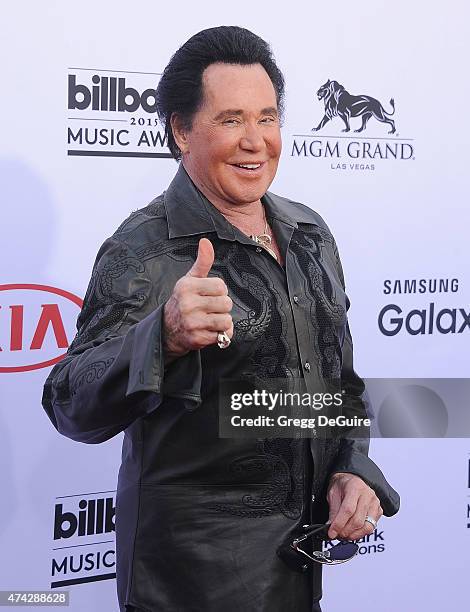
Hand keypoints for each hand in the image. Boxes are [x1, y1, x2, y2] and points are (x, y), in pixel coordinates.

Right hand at [163, 238, 232, 358]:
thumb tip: (205, 241)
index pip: (221, 286)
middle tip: (209, 309)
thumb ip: (202, 262)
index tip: (208, 295)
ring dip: (222, 322)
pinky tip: (209, 331)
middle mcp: (188, 304)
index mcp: (187, 286)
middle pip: (226, 303)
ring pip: (226, 320)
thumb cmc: (183, 301)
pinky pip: (222, 335)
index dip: (219, 292)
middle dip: (221, 307)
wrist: (167, 330)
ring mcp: (192, 322)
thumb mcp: (190, 280)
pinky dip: (220, 335)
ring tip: (210, 320)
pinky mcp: (197, 338)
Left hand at [326, 472, 382, 540]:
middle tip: (336, 534)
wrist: (352, 479)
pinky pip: (372, 527)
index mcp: (355, 487)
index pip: (348, 510)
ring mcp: (375, 503)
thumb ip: (333, 510)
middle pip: (358, 520)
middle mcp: (368, 495)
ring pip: (367, 527)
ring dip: (354, 535)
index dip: (339, 524)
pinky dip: (361, 533)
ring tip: (344, 535)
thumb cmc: (342, 485)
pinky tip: (353, 532)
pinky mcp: (379, 511)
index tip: (331, 532)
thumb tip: (331, 527)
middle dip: (345, 531)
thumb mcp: (333, 493)